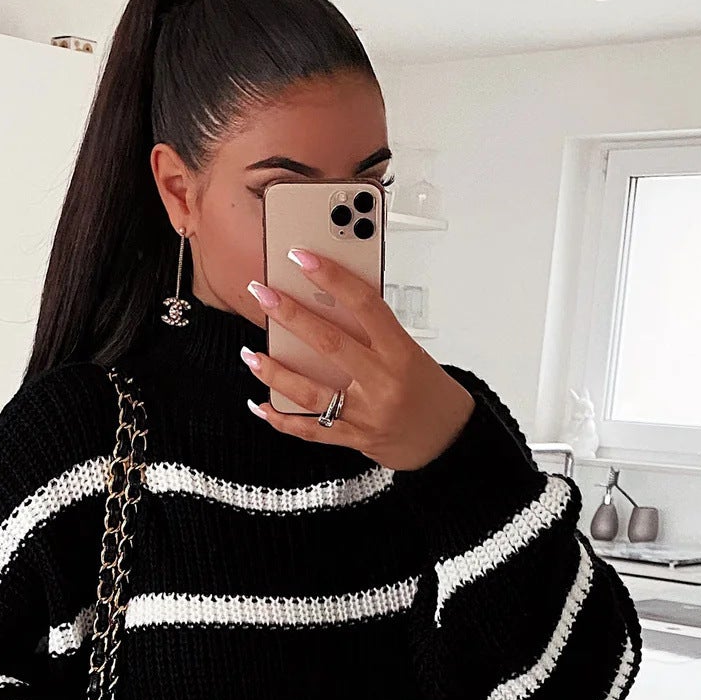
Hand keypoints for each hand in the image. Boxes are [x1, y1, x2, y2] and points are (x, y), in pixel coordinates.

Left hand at [243, 251, 475, 468]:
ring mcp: (366, 416)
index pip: (365, 305)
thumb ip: (374, 335)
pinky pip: (310, 431)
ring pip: (311, 392)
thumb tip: (327, 306)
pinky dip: (282, 419)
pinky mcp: (354, 440)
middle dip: (290, 316)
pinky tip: (260, 405)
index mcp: (402, 354)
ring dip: (274, 373)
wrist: (449, 442)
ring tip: (251, 355)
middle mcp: (383, 384)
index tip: (302, 257)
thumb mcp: (412, 354)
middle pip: (329, 345)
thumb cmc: (430, 392)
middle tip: (263, 295)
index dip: (332, 277)